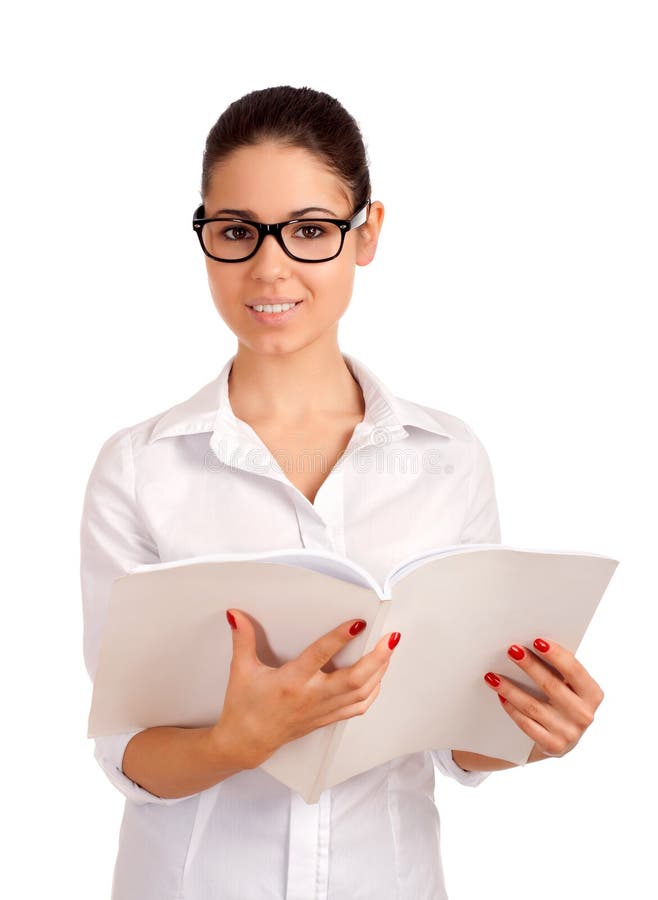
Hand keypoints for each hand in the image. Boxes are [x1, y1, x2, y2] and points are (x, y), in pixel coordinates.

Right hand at [213, 609, 400, 769]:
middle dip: (376, 658)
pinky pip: (358, 707)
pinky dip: (373, 691)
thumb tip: (236, 615)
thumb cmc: (245, 707)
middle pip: (354, 679)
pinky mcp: (326, 718)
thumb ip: (243, 639)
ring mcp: (322, 709)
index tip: (358, 623)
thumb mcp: (242, 670)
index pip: (320, 655)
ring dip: (379, 671)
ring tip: (388, 650)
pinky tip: (378, 678)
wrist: (246, 742)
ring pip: (361, 693)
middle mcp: (311, 696)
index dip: (340, 638)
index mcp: (292, 681)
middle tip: (390, 637)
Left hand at [483, 638, 603, 759]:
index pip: (574, 670)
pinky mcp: (553, 746)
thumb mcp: (569, 687)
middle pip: (551, 685)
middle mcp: (584, 715)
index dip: (556, 654)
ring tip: (493, 675)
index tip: (537, 640)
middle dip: (530, 665)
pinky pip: (526, 724)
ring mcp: (569, 733)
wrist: (560, 739)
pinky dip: (511, 708)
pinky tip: (499, 696)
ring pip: (533, 706)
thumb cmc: (562, 701)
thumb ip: (559, 670)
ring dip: (510, 688)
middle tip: (512, 650)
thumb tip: (532, 645)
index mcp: (592, 694)